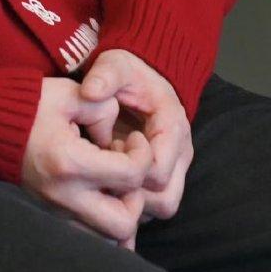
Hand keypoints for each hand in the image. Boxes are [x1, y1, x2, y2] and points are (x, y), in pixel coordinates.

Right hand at [20, 76, 152, 249]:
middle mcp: (63, 196)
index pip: (131, 176)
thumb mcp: (70, 94)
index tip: (134, 139)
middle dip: (136, 197)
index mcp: (70, 163)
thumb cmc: (28, 104)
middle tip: (126, 169)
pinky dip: (102, 222)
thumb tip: (121, 136)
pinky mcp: (50, 217)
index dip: (144, 155)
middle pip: (124, 224)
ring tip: (111, 182)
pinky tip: (100, 194)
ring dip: (120, 212)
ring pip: (108, 240)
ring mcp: (55, 212)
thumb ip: (104, 108)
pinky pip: (89, 237)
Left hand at [76, 49, 192, 222]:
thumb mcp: (116, 65)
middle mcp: (181, 153)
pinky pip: (155, 205)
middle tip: (106, 171)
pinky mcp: (166, 177)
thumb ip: (105, 75)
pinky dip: (135, 203)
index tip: (110, 147)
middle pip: (166, 198)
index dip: (129, 169)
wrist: (145, 78)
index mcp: (173, 127)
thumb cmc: (129, 75)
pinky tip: (112, 184)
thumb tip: (89, 92)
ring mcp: (176, 168)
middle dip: (133, 193)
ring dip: (134, 202)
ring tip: (109, 177)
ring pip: (163, 206)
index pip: (158, 171)